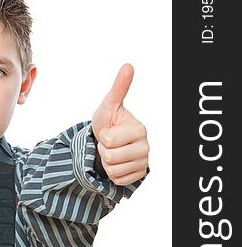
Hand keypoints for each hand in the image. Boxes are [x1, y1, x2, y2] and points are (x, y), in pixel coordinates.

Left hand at [91, 63, 148, 184]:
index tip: (109, 131)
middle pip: (110, 157)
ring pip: (113, 170)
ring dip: (106, 163)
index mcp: (139, 129)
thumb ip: (119, 88)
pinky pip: (118, 180)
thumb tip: (128, 66)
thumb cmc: (109, 122)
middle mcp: (145, 147)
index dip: (102, 136)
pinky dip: (112, 174)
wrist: (110, 141)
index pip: (108, 140)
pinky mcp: (138, 175)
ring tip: (112, 152)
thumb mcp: (109, 105)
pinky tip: (117, 163)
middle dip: (103, 150)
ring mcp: (143, 162)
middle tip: (109, 143)